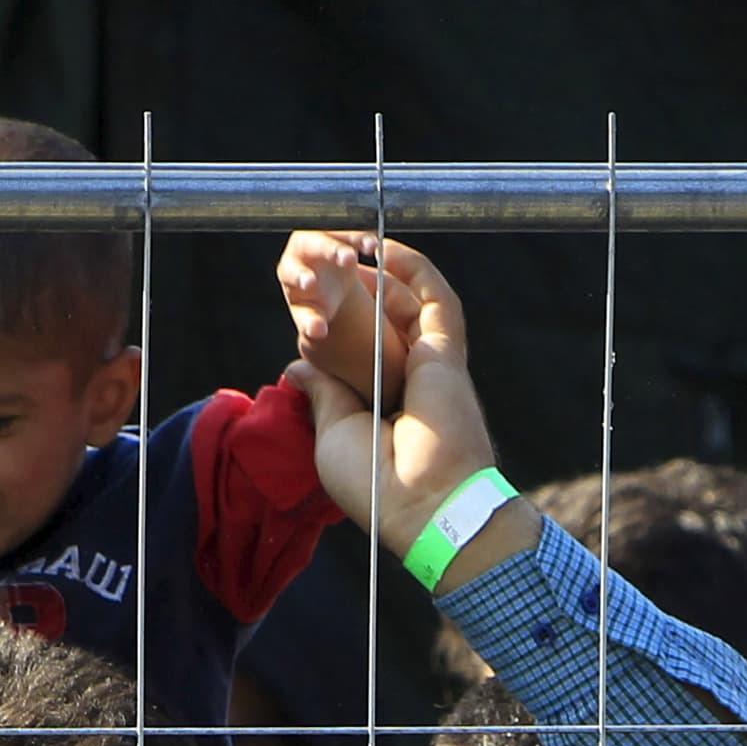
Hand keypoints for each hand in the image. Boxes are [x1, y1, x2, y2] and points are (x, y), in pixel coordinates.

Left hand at [275, 234, 531, 579]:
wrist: (425, 501)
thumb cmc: (373, 481)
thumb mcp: (331, 433)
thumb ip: (321, 392)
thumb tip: (298, 362)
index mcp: (377, 408)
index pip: (353, 355)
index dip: (330, 328)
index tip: (303, 308)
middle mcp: (405, 383)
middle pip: (377, 323)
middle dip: (351, 294)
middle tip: (322, 266)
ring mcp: (430, 367)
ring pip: (407, 305)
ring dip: (378, 273)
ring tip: (344, 246)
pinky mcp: (447, 353)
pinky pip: (436, 299)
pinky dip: (413, 269)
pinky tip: (382, 244)